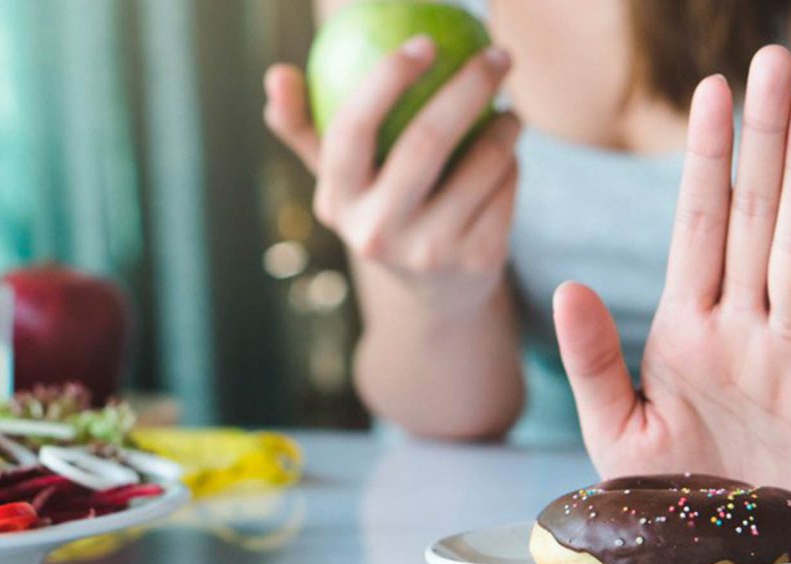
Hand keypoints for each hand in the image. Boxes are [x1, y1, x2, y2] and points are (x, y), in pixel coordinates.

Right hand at [263, 36, 519, 315]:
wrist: (435, 293)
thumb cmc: (382, 210)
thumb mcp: (342, 181)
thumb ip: (306, 128)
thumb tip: (277, 75)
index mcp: (338, 202)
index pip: (351, 130)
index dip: (385, 79)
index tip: (423, 43)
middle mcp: (379, 232)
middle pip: (427, 141)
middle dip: (468, 86)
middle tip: (496, 56)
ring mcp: (430, 251)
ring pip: (482, 162)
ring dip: (506, 126)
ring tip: (508, 111)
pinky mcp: (477, 260)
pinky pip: (506, 187)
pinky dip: (512, 163)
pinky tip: (510, 156)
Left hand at [554, 46, 790, 516]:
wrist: (722, 555)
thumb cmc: (669, 490)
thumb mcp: (615, 427)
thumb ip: (592, 358)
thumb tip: (566, 285)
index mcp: (686, 329)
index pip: (696, 227)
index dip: (703, 160)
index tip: (708, 94)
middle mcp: (742, 328)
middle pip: (752, 219)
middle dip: (760, 143)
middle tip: (770, 63)